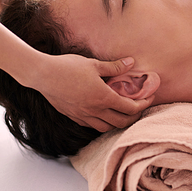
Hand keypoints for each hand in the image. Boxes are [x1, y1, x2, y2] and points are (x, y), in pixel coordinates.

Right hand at [31, 54, 154, 131]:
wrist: (43, 75)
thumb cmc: (68, 67)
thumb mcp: (94, 64)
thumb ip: (114, 67)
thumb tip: (131, 62)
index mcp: (103, 97)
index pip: (130, 108)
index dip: (143, 104)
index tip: (149, 98)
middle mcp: (95, 110)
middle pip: (121, 122)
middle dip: (134, 117)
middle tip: (139, 107)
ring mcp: (83, 116)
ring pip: (107, 128)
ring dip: (118, 122)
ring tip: (123, 113)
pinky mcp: (74, 117)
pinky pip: (93, 126)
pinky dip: (102, 123)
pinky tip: (103, 114)